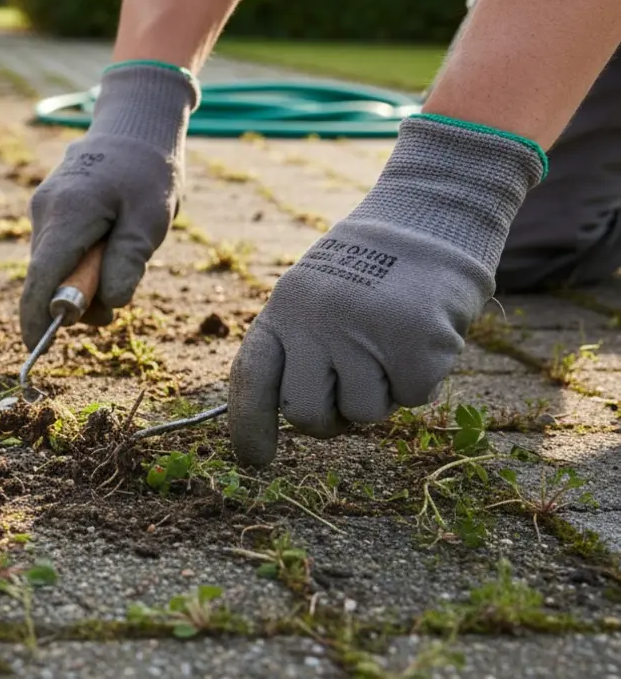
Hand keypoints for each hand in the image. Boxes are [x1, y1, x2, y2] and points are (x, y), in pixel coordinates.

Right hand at [20, 62, 197, 350]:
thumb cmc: (149, 170)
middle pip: (46, 277)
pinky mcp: (47, 207)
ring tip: (120, 254)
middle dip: (75, 300)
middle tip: (116, 299)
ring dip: (80, 279)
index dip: (36, 318)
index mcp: (68, 214)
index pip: (41, 279)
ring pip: (51, 265)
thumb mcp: (152, 220)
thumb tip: (108, 304)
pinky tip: (106, 240)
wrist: (135, 122)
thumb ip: (127, 262)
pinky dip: (78, 260)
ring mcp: (42, 207)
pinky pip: (56, 249)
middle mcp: (45, 211)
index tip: (36, 349)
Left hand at [227, 115, 545, 465]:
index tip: (254, 461)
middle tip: (353, 386)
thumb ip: (299, 350)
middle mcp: (314, 322)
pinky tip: (423, 334)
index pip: (252, 378)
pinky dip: (422, 378)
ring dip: (382, 393)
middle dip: (330, 419)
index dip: (248, 425)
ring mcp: (363, 333)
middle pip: (306, 414)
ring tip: (390, 340)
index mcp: (283, 310)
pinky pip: (413, 398)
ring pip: (364, 413)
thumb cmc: (371, 272)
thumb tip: (293, 420)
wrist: (432, 218)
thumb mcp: (315, 297)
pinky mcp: (414, 343)